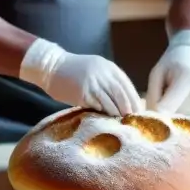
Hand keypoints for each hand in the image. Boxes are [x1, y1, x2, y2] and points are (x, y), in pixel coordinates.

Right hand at [19, 38, 143, 115]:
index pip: (127, 86)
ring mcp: (93, 83)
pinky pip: (97, 106)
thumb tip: (125, 100)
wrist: (51, 66)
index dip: (134, 100)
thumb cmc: (74, 70)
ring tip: (119, 122)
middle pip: (122, 95)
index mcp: (108, 67)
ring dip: (116, 114)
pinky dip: (103, 114)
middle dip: (128, 109)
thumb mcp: (96, 68)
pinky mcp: (82, 93)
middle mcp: (103, 73)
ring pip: (111, 103)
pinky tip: (105, 119)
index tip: (138, 112)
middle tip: (131, 121)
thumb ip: (109, 80)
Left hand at [146, 30, 189, 114]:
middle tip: (159, 97)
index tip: (147, 118)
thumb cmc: (170, 62)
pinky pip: (189, 113)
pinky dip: (180, 108)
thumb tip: (149, 119)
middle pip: (175, 113)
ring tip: (171, 93)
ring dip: (172, 110)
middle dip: (163, 111)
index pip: (168, 107)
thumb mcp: (156, 74)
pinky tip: (180, 96)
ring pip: (181, 116)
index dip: (156, 115)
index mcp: (186, 78)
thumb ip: (152, 96)